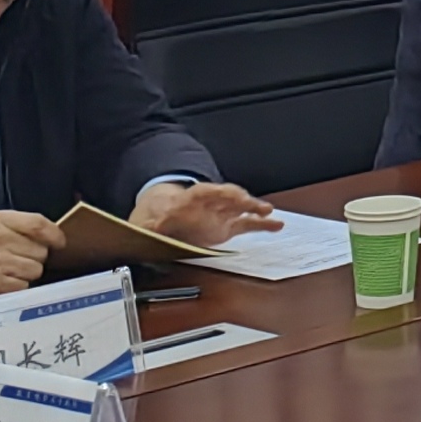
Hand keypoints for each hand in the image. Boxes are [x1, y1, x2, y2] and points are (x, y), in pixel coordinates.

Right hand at [0, 208, 60, 303]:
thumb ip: (18, 225)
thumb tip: (51, 236)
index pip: (39, 224)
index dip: (54, 235)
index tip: (59, 243)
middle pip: (40, 251)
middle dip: (35, 258)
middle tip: (19, 260)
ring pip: (34, 270)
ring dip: (27, 274)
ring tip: (9, 272)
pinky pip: (22, 286)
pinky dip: (16, 287)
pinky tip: (3, 282)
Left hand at [131, 179, 279, 246]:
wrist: (162, 215)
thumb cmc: (155, 217)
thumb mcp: (144, 221)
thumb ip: (146, 226)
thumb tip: (146, 229)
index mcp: (187, 200)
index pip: (202, 192)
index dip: (214, 193)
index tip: (222, 197)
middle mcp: (207, 204)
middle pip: (225, 196)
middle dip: (238, 199)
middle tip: (249, 203)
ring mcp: (219, 214)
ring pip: (238, 207)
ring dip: (253, 207)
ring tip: (268, 210)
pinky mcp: (226, 227)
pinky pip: (246, 224)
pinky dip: (261, 224)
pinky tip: (276, 224)